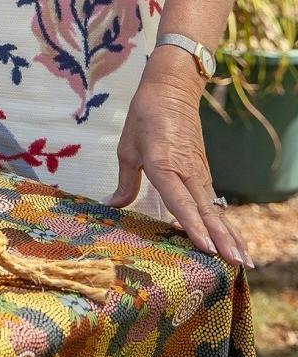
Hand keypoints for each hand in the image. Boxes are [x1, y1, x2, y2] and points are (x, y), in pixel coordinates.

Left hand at [109, 53, 249, 266]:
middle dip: (222, 239)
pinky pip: (212, 202)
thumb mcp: (127, 148)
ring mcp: (199, 172)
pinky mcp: (203, 172)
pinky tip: (231, 241)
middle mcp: (186, 171)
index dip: (191, 224)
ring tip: (244, 261)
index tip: (206, 246)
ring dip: (230, 235)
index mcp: (163, 164)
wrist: (172, 91)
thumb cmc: (144, 118)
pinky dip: (224, 223)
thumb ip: (125, 181)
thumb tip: (113, 205)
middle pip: (205, 210)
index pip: (179, 199)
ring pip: (214, 209)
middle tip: (238, 264)